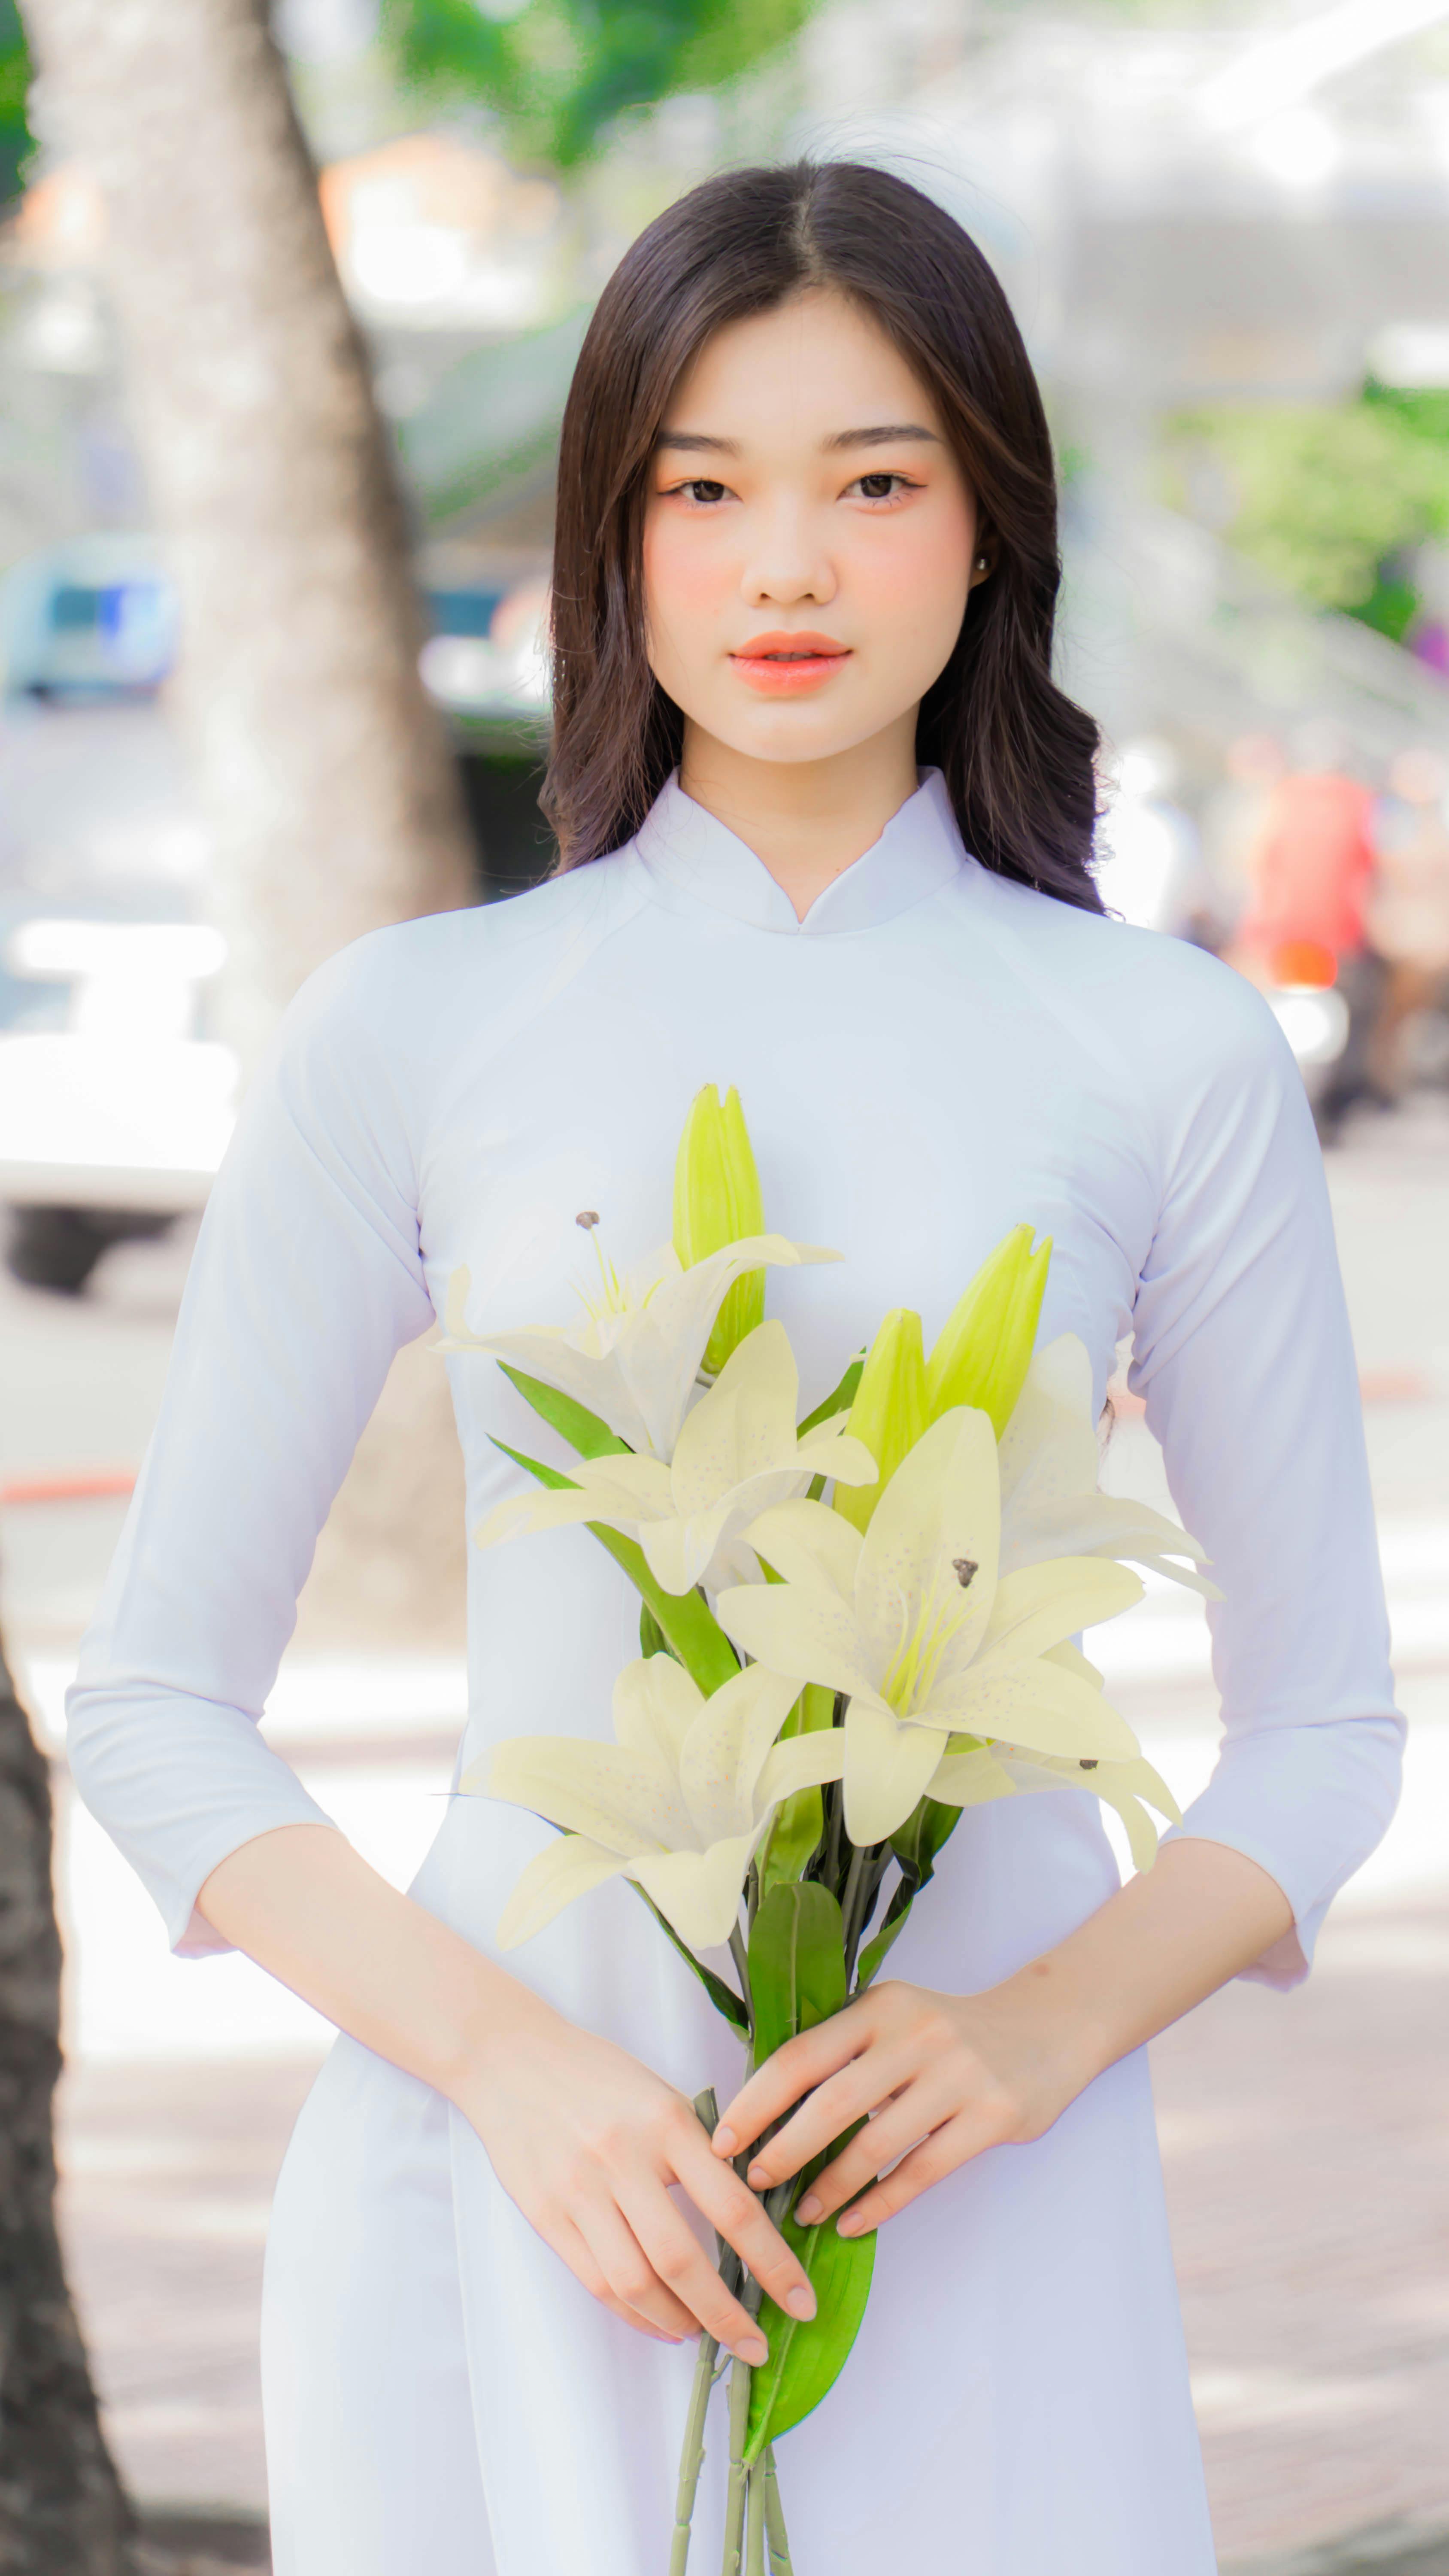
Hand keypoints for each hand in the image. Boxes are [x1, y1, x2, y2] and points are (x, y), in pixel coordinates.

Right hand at [452, 1996, 818, 2358]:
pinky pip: (598, 2283)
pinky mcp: (546, 2216)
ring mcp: (580, 2192)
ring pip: (637, 2283)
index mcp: (667, 2124)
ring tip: (707, 2337)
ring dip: (681, 2322)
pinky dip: (636, 2315)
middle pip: (683, 2261)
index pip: (733, 2209)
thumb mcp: (662, 2095)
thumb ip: (698, 2152)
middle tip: (757, 2346)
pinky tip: (663, 2323)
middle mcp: (624, 2160)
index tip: (800, 2300)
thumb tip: (744, 2219)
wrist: (510, 2058)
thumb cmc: (597, 2074)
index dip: (773, 2264)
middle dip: (728, 2316)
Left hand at [710, 1977, 1088, 2238]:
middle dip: (784, 2150)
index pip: (802, 2056)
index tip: (724, 2140)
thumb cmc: (951, 2031)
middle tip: (754, 2182)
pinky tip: (854, 2223)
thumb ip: (845, 2051)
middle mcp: (917, 2035)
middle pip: (832, 2103)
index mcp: (881, 2008)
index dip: (757, 2103)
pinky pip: (923, 2171)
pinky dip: (882, 2204)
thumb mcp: (896, 2018)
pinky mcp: (993, 2115)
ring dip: (831, 2186)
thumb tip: (768, 2109)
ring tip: (802, 2212)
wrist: (1047, 2027)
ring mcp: (959, 2076)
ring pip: (876, 2146)